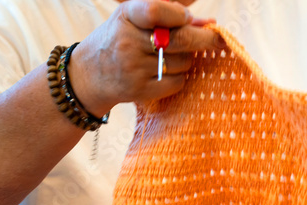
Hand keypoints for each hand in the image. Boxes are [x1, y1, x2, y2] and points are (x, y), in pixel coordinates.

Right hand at [70, 0, 223, 116]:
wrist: (88, 75)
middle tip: (217, 39)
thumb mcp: (134, 17)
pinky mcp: (140, 91)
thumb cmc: (119, 39)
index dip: (179, 15)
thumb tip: (207, 21)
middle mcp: (128, 41)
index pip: (156, 10)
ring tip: (174, 56)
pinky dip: (179, 77)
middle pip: (180, 39)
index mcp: (127, 16)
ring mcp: (134, 68)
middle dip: (205, 38)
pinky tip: (168, 72)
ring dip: (187, 59)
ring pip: (183, 62)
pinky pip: (176, 83)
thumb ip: (168, 13)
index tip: (188, 18)